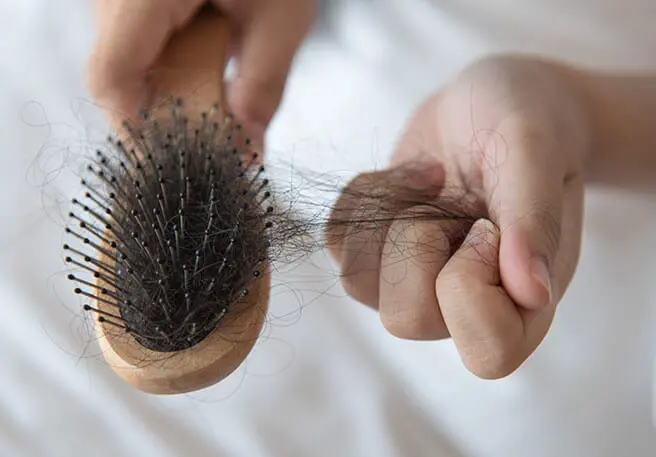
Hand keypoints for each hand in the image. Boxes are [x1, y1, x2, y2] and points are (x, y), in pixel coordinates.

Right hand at [86, 0, 315, 142]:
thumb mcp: (282, 18)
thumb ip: (263, 87)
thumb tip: (245, 152)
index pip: (112, 75)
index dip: (139, 127)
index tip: (181, 155)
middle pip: (115, 79)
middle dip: (163, 117)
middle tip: (212, 135)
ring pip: (122, 68)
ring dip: (168, 97)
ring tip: (215, 99)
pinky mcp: (128, 5)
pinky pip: (132, 52)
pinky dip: (167, 75)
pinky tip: (202, 74)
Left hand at [326, 55, 591, 378]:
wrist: (492, 99)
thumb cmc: (530, 121)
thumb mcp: (536, 151)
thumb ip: (533, 219)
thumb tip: (532, 293)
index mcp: (524, 297)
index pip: (487, 354)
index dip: (469, 288)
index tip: (484, 224)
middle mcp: (465, 301)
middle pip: (404, 319)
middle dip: (416, 244)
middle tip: (451, 198)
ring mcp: (414, 278)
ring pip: (358, 284)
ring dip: (387, 216)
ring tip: (432, 177)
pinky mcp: (377, 248)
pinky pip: (337, 241)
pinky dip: (363, 197)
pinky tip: (408, 175)